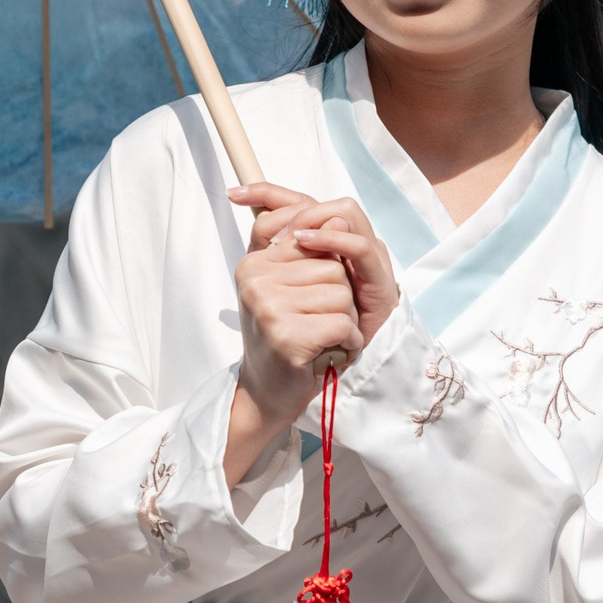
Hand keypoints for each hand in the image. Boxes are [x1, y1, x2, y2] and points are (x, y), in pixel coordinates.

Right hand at [222, 184, 398, 487]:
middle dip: (341, 295)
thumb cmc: (287, 332)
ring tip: (323, 335)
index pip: (314, 234)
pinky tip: (330, 351)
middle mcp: (254, 277)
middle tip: (320, 320)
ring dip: (345, 319)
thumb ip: (307, 242)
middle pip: (332, 265)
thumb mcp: (290, 281)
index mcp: (254, 259)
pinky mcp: (285, 335)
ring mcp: (267, 305)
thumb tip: (337, 212)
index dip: (330, 263)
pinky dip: (348, 341)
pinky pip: (343, 322)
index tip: (314, 292)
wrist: (271, 391)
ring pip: (341, 293)